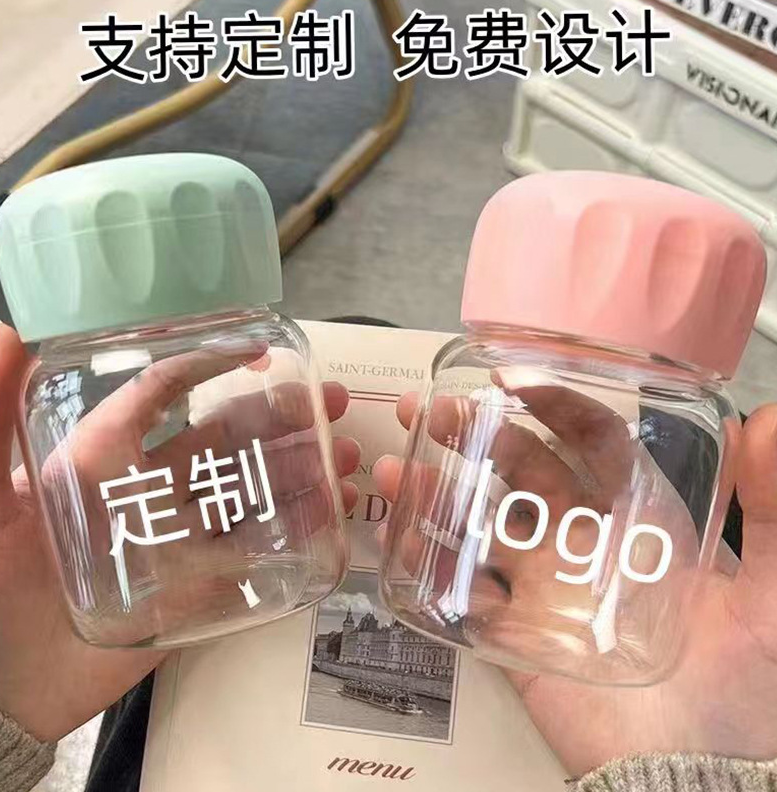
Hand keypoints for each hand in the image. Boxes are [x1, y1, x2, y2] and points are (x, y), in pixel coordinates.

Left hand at [0, 321, 359, 742]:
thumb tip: (9, 329)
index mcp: (103, 459)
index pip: (163, 398)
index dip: (208, 368)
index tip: (258, 351)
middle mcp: (149, 490)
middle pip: (224, 441)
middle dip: (279, 418)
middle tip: (330, 402)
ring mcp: (179, 539)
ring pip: (249, 493)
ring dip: (299, 471)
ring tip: (344, 457)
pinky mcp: (199, 587)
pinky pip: (256, 554)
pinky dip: (298, 534)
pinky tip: (333, 516)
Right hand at [375, 382, 776, 775]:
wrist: (696, 776)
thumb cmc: (746, 686)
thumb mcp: (772, 597)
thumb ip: (776, 512)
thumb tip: (773, 420)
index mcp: (636, 518)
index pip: (592, 443)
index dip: (556, 406)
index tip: (513, 380)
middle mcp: (582, 541)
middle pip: (519, 472)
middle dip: (476, 436)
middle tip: (435, 413)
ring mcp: (542, 586)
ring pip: (477, 526)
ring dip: (435, 495)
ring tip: (395, 470)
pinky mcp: (512, 634)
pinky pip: (459, 593)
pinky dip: (425, 565)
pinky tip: (396, 540)